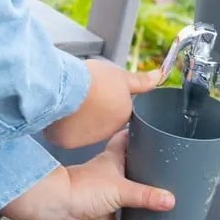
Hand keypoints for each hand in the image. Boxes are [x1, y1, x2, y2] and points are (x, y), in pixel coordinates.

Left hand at [0, 131, 173, 219]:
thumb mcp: (120, 188)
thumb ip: (146, 195)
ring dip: (142, 197)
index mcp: (114, 158)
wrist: (60, 210)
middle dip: (147, 167)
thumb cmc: (85, 188)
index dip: (140, 133)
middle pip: (133, 166)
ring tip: (165, 197)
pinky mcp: (106, 215)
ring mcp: (109, 195)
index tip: (156, 129)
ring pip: (129, 194)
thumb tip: (171, 200)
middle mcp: (113, 174)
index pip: (128, 138)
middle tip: (170, 167)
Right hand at [43, 57, 160, 149]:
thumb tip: (158, 77)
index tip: (101, 94)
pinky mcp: (68, 142)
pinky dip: (63, 126)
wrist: (68, 89)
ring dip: (78, 120)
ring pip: (82, 129)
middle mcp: (107, 131)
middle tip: (85, 96)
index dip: (108, 101)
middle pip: (99, 122)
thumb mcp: (120, 77)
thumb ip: (140, 81)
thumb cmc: (94, 80)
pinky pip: (66, 135)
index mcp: (122, 115)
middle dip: (93, 111)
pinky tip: (61, 113)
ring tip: (72, 102)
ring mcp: (87, 138)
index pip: (118, 112)